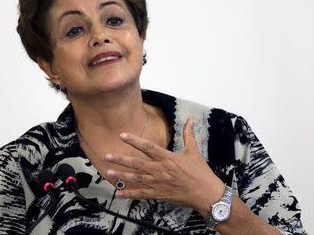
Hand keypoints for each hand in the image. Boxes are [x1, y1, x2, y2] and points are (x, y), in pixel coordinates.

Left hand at [105, 118, 224, 216]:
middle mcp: (161, 170)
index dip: (134, 141)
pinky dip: (130, 193)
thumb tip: (189, 120)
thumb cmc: (200, 172)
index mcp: (168, 158)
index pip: (148, 147)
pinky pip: (142, 194)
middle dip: (121, 159)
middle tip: (107, 156)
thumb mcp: (194, 151)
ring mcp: (159, 183)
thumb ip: (188, 135)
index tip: (122, 135)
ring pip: (137, 179)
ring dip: (122, 176)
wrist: (206, 193)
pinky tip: (118, 193)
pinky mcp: (160, 194)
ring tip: (108, 172)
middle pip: (138, 164)